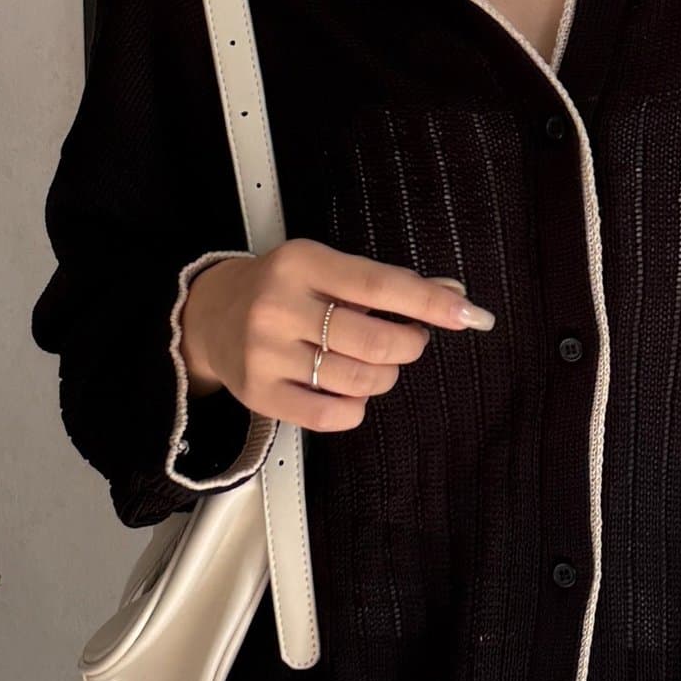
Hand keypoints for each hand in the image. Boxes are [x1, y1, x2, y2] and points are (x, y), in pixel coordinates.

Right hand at [179, 238, 495, 431]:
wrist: (209, 314)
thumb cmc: (282, 289)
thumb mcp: (325, 268)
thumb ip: (385, 283)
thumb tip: (452, 295)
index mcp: (302, 264)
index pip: (380, 286)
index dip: (430, 304)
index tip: (471, 316)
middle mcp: (280, 307)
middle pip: (375, 341)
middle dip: (410, 345)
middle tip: (409, 340)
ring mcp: (267, 353)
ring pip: (359, 381)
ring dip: (385, 377)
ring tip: (374, 364)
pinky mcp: (261, 394)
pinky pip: (332, 416)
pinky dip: (356, 408)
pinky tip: (349, 390)